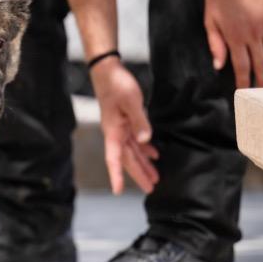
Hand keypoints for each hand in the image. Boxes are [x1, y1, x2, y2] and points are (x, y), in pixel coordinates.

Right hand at [90, 58, 158, 194]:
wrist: (107, 71)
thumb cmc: (117, 84)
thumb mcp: (131, 101)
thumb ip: (140, 121)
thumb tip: (146, 141)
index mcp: (113, 131)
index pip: (114, 159)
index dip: (116, 175)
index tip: (118, 191)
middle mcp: (115, 133)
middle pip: (126, 159)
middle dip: (138, 174)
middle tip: (150, 189)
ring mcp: (120, 128)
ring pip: (132, 151)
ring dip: (143, 164)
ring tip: (155, 178)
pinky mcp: (125, 121)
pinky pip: (135, 140)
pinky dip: (144, 149)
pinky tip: (154, 154)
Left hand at [204, 0, 262, 88]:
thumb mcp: (210, 21)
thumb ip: (215, 44)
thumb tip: (218, 66)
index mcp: (236, 36)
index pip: (242, 66)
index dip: (244, 81)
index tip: (243, 92)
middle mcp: (254, 33)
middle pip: (261, 64)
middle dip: (262, 81)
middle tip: (261, 93)